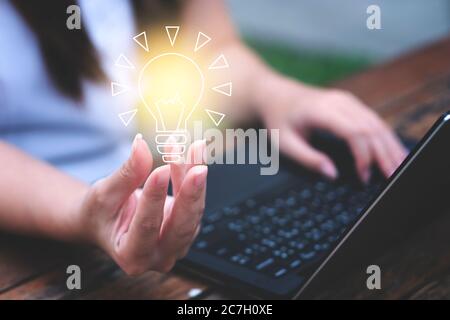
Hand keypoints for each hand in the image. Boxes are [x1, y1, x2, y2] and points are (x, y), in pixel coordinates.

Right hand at [75, 135, 206, 274]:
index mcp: (132, 258)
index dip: (155, 198)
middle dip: (190, 195)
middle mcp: (159, 257)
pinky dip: (193, 177)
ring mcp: (177, 245)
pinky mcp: (188, 229)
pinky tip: (193, 154)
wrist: (107, 221)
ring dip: (193, 178)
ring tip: (194, 149)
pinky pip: (195, 202)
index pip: (147, 227)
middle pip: (181, 226)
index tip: (161, 169)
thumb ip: (126, 173)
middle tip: (199, 169)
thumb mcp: (104, 193)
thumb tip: (141, 146)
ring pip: (192, 211)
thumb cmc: (100, 213)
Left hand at [255, 74, 407, 181]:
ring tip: (400, 166)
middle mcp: (339, 101)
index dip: (363, 155)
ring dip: (390, 145)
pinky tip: (394, 150)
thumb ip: (308, 158)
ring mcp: (347, 100)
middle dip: (384, 153)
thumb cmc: (278, 119)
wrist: (276, 94)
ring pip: (377, 122)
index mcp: (322, 111)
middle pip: (371, 127)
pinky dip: (385, 137)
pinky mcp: (351, 103)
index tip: (364, 176)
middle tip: (393, 176)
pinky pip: (373, 120)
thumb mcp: (284, 143)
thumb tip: (332, 174)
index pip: (353, 132)